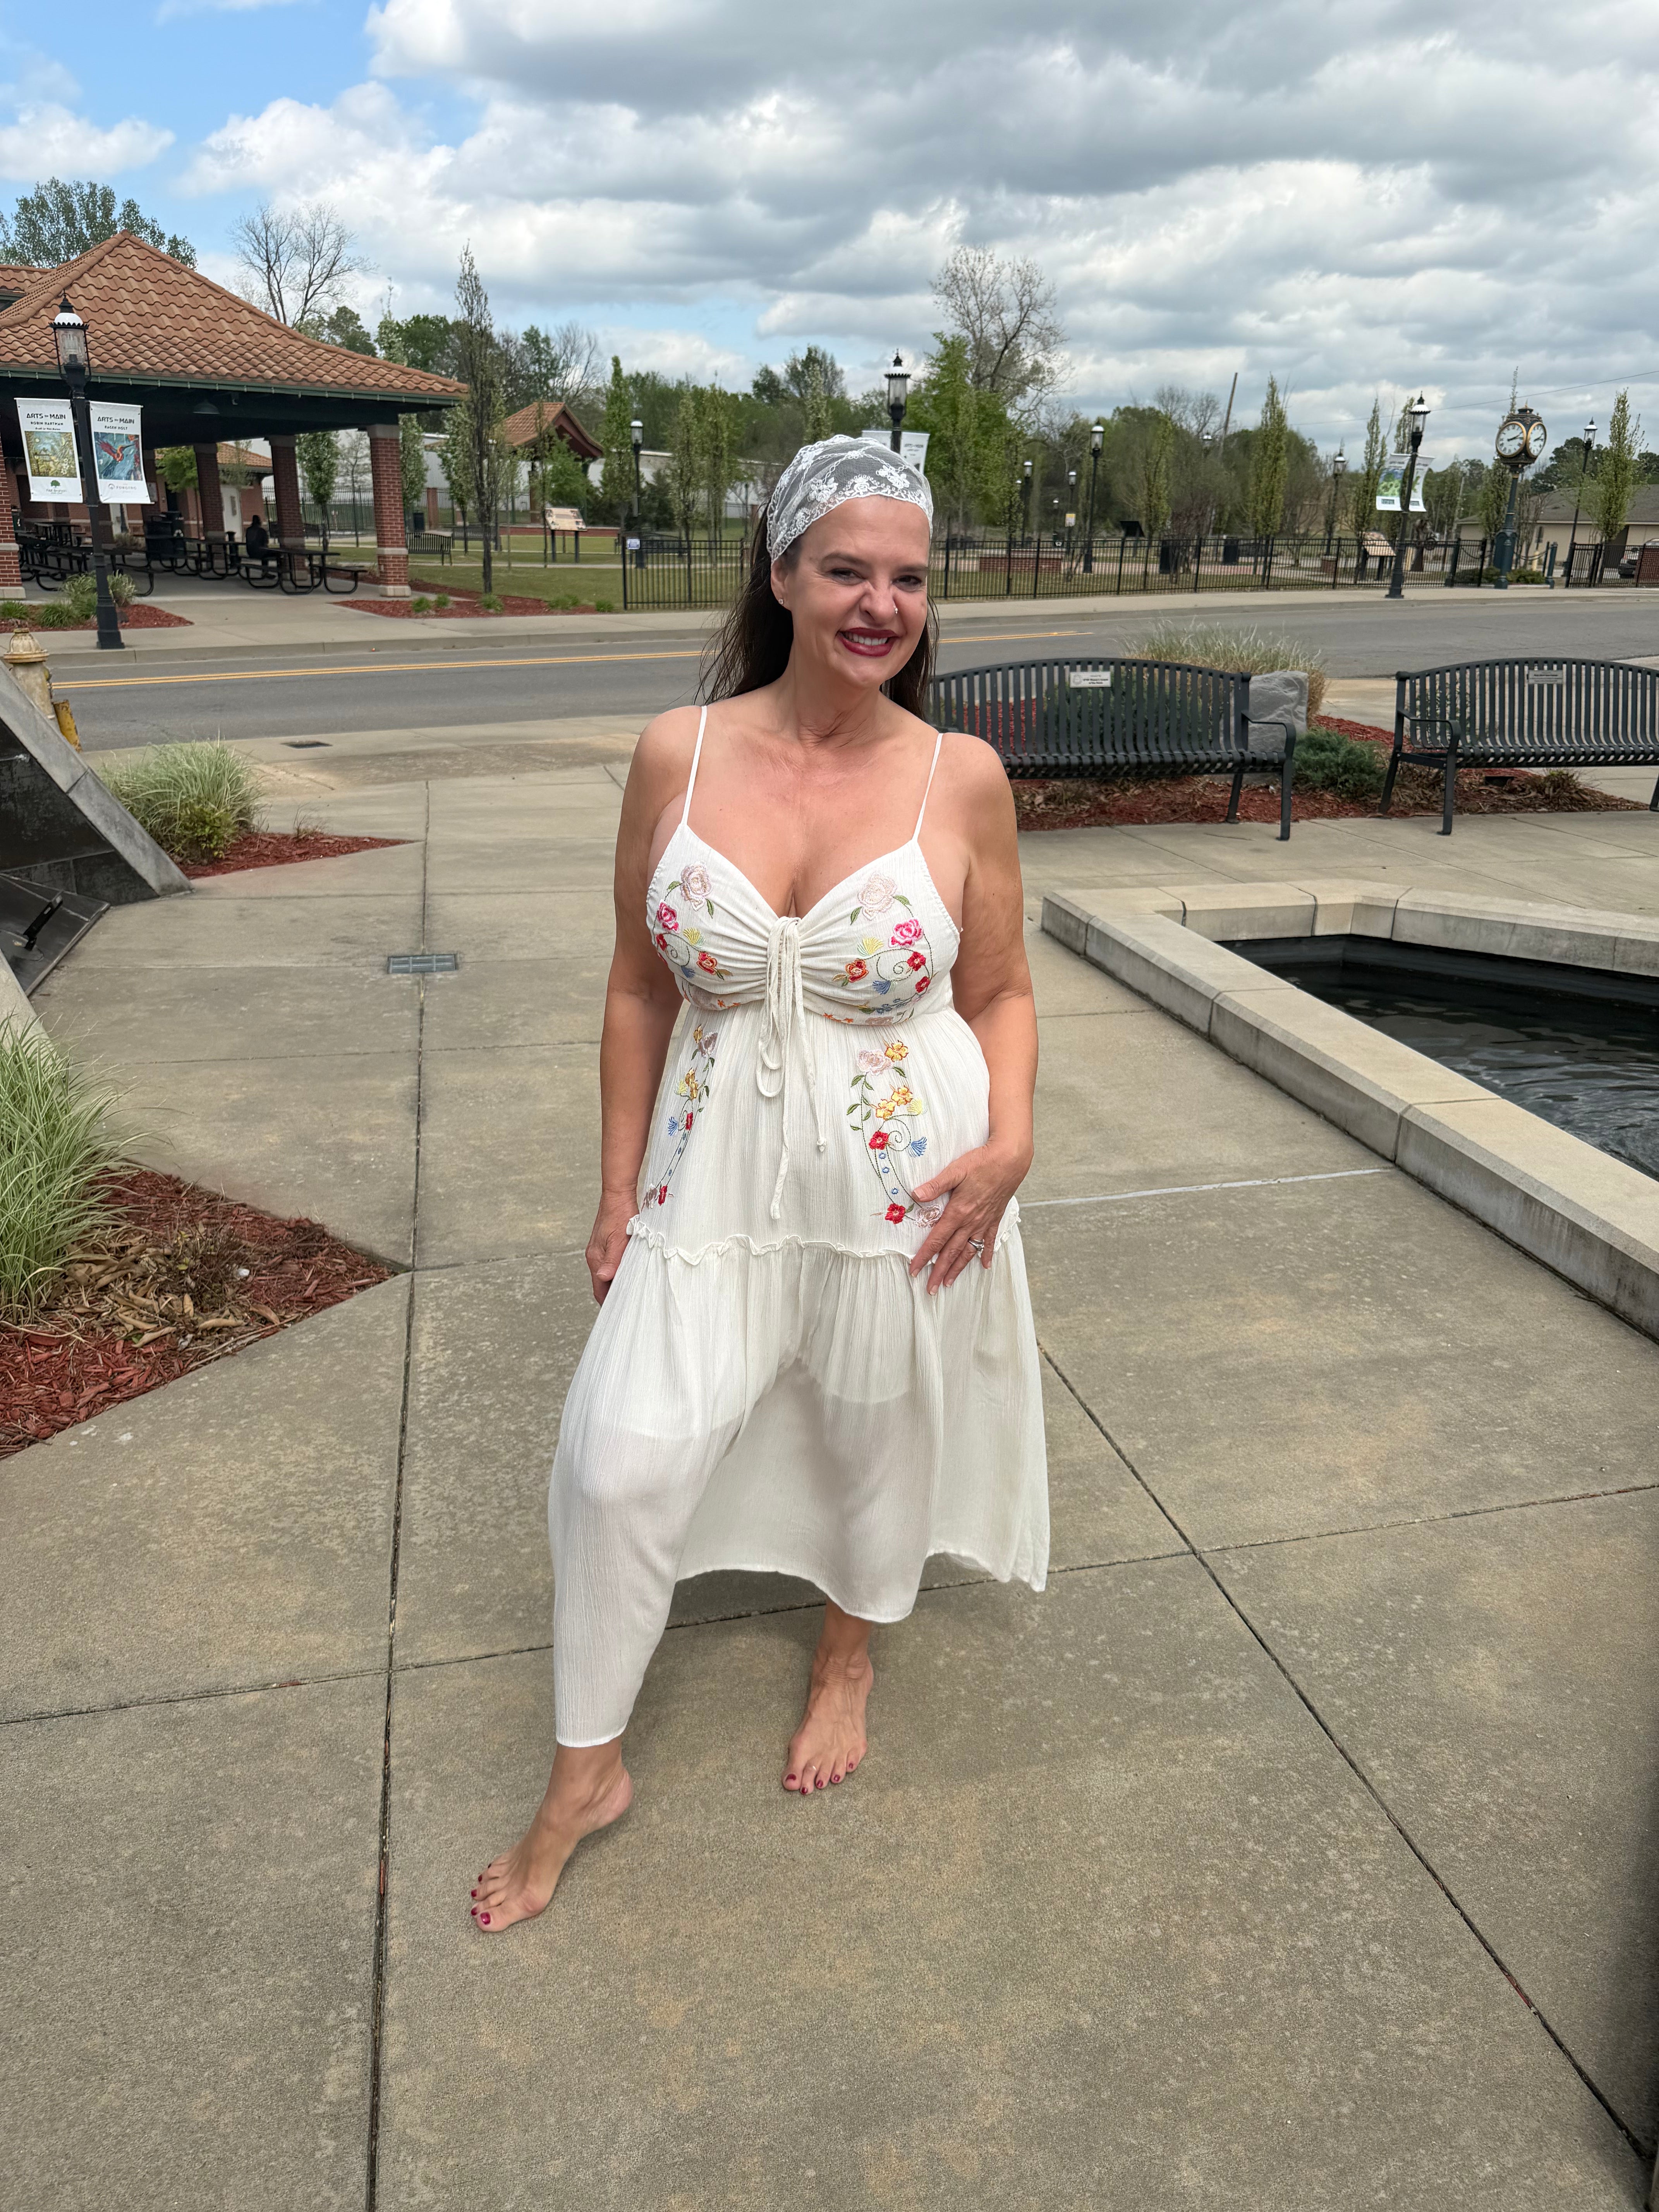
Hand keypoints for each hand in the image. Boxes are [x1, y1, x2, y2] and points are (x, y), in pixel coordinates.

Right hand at [586, 1190, 636, 1303]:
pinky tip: (630, 1272)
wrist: (618, 1195)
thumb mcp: (619, 1239)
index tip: (620, 1311)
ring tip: (631, 1291)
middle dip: (613, 1295)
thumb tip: (603, 1278)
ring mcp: (599, 1251)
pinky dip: (619, 1271)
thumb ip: (612, 1260)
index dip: (609, 1303)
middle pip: (602, 1284)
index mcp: (595, 1258)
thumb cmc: (620, 1215)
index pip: (599, 1289)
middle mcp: (595, 1256)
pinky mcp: (606, 1245)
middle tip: (629, 1304)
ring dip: (617, 1283)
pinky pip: (610, 1264)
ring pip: (607, 1274)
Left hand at [908, 1138, 1029, 1294]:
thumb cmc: (982, 1162)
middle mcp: (971, 1222)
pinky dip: (986, 1254)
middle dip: (939, 1271)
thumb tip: (915, 1194)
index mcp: (958, 1212)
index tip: (914, 1270)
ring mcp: (984, 1222)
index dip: (923, 1256)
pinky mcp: (995, 1219)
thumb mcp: (956, 1170)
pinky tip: (984, 1266)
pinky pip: (989, 1241)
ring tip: (949, 1283)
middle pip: (951, 1252)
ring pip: (969, 1251)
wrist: (1010, 1160)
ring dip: (958, 1268)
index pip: (936, 1240)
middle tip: (930, 1289)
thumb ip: (935, 1185)